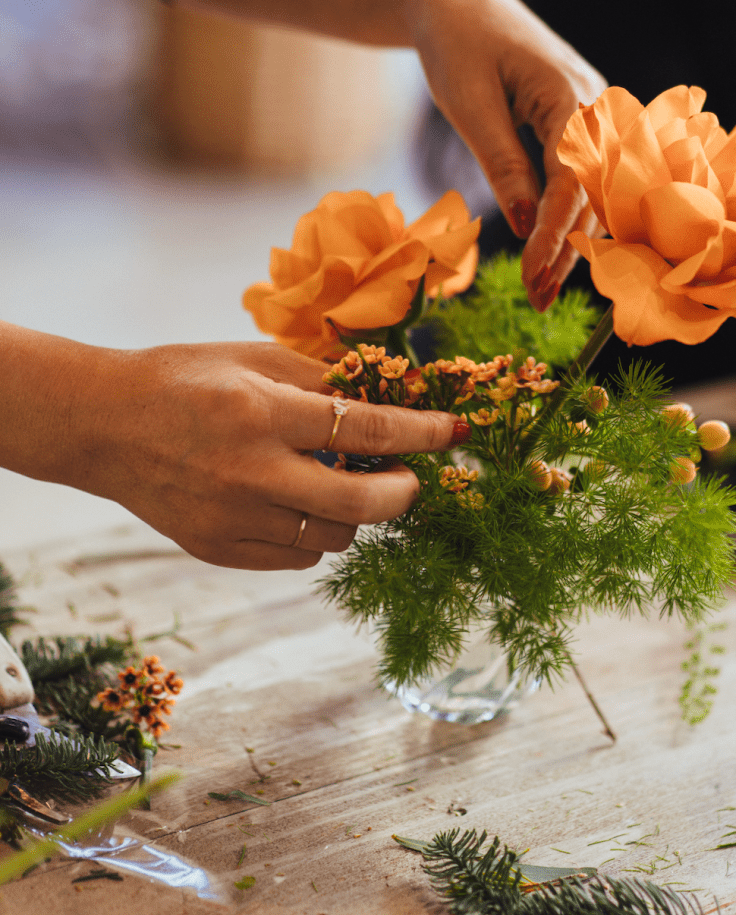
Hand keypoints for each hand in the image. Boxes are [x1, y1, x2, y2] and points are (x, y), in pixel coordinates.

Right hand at [16, 335, 461, 570]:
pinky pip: (296, 557)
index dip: (422, 433)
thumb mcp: (250, 357)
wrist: (100, 424)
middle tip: (411, 480)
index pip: (366, 430)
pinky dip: (315, 533)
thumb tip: (386, 390)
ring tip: (341, 483)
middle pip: (361, 507)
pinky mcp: (217, 549)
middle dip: (404, 494)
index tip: (456, 434)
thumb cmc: (181, 378)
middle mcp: (251, 473)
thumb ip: (319, 377)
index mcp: (262, 413)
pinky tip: (300, 503)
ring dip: (356, 515)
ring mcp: (232, 519)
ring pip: (332, 539)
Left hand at [164, 0, 606, 308]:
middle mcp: (597, 105)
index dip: (554, 236)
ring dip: (575, 241)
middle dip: (570, 250)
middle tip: (537, 300)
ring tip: (543, 288)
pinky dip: (576, 219)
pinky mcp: (583, 124)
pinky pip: (591, 179)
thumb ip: (502, 164)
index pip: (573, 181)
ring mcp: (596, 114)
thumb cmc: (456, 43)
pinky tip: (557, 253)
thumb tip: (524, 227)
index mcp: (571, 94)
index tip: (532, 280)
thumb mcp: (469, 105)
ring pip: (598, 192)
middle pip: (596, 194)